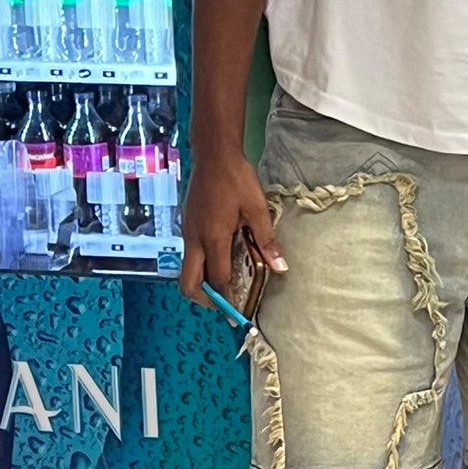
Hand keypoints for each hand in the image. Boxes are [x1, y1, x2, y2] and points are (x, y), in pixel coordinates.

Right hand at [179, 149, 285, 304]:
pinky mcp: (187, 225)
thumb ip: (267, 240)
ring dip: (203, 282)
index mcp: (213, 238)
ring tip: (225, 285)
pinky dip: (202, 265)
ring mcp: (187, 232)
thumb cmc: (237, 179)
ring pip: (187, 269)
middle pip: (189, 283)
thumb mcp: (258, 209)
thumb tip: (280, 267)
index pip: (218, 279)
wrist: (214, 155)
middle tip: (224, 303)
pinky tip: (221, 258)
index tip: (237, 313)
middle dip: (205, 299)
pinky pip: (189, 255)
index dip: (227, 299)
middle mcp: (194, 239)